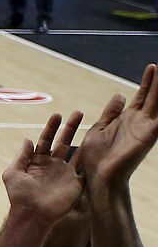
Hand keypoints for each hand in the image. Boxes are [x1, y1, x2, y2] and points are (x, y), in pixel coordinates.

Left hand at [1, 110, 83, 222]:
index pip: (45, 141)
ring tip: (93, 125)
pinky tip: (99, 146)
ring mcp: (65, 173)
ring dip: (84, 139)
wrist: (32, 215)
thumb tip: (27, 139)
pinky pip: (86, 168)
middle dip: (70, 128)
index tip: (58, 115)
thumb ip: (21, 156)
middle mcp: (53, 166)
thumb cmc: (19, 196)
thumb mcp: (13, 173)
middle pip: (63, 142)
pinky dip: (92, 158)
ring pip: (77, 152)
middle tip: (78, 113)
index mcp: (37, 162)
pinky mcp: (76, 183)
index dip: (51, 128)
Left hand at [78, 64, 157, 191]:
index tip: (152, 67)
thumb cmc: (95, 159)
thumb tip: (120, 95)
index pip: (142, 96)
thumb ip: (110, 113)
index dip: (147, 82)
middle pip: (153, 95)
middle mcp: (139, 122)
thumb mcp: (99, 129)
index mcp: (126, 119)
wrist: (98, 178)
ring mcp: (146, 128)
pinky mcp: (149, 135)